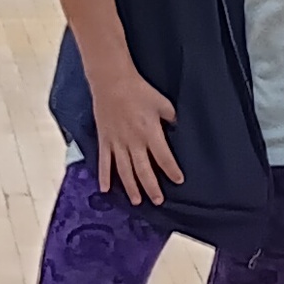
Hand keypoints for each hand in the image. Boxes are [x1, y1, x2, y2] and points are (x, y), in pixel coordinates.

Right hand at [91, 64, 183, 206]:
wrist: (112, 82)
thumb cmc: (139, 91)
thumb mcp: (163, 103)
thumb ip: (171, 118)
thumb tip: (177, 128)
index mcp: (150, 133)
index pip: (164, 157)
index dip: (172, 170)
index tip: (178, 180)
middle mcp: (134, 141)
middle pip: (144, 170)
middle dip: (151, 187)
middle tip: (158, 201)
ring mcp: (117, 142)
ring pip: (124, 171)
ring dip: (131, 187)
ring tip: (136, 201)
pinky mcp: (105, 140)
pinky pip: (104, 162)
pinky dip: (104, 176)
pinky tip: (105, 189)